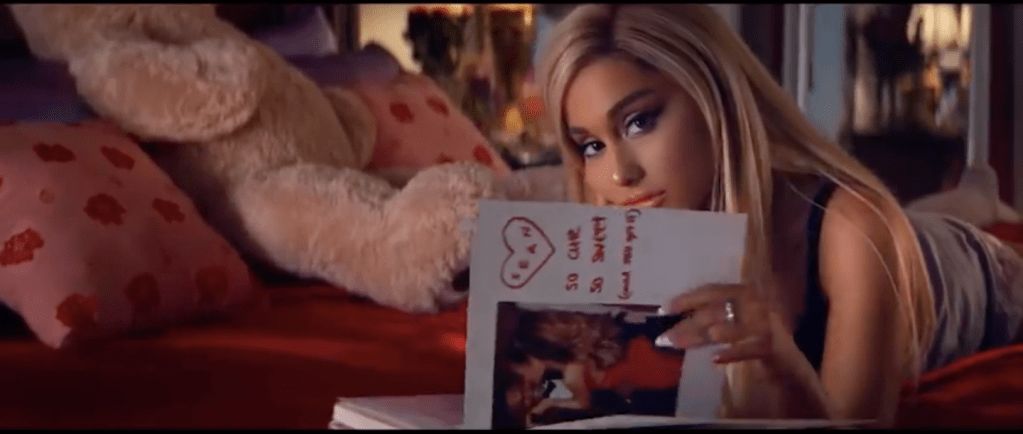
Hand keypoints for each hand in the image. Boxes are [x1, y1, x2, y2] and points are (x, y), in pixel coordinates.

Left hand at [656, 283, 783, 364]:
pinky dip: (732, 353)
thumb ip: (718, 315)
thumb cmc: (765, 330)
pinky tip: (714, 359)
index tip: (664, 309)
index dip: (688, 299)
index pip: (712, 291)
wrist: (802, 352)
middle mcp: (756, 303)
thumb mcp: (742, 317)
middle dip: (687, 324)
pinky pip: (749, 349)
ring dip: (701, 337)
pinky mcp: (774, 347)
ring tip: (679, 343)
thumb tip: (682, 321)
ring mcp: (766, 324)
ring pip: (727, 329)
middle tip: (664, 337)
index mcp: (747, 291)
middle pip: (715, 312)